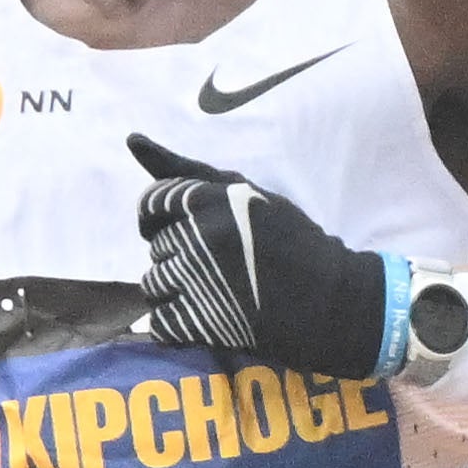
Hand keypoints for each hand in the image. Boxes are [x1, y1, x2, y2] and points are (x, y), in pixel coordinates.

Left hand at [121, 133, 396, 372]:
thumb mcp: (245, 192)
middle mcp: (200, 234)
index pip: (152, 203)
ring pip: (153, 286)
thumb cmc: (292, 242)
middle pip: (156, 248)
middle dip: (179, 258)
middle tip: (223, 269)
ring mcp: (199, 280)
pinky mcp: (202, 323)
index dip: (165, 221)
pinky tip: (212, 320)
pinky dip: (180, 327)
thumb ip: (186, 170)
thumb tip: (131, 140)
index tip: (192, 234)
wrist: (335, 301)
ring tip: (218, 294)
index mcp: (210, 198)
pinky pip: (161, 325)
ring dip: (177, 293)